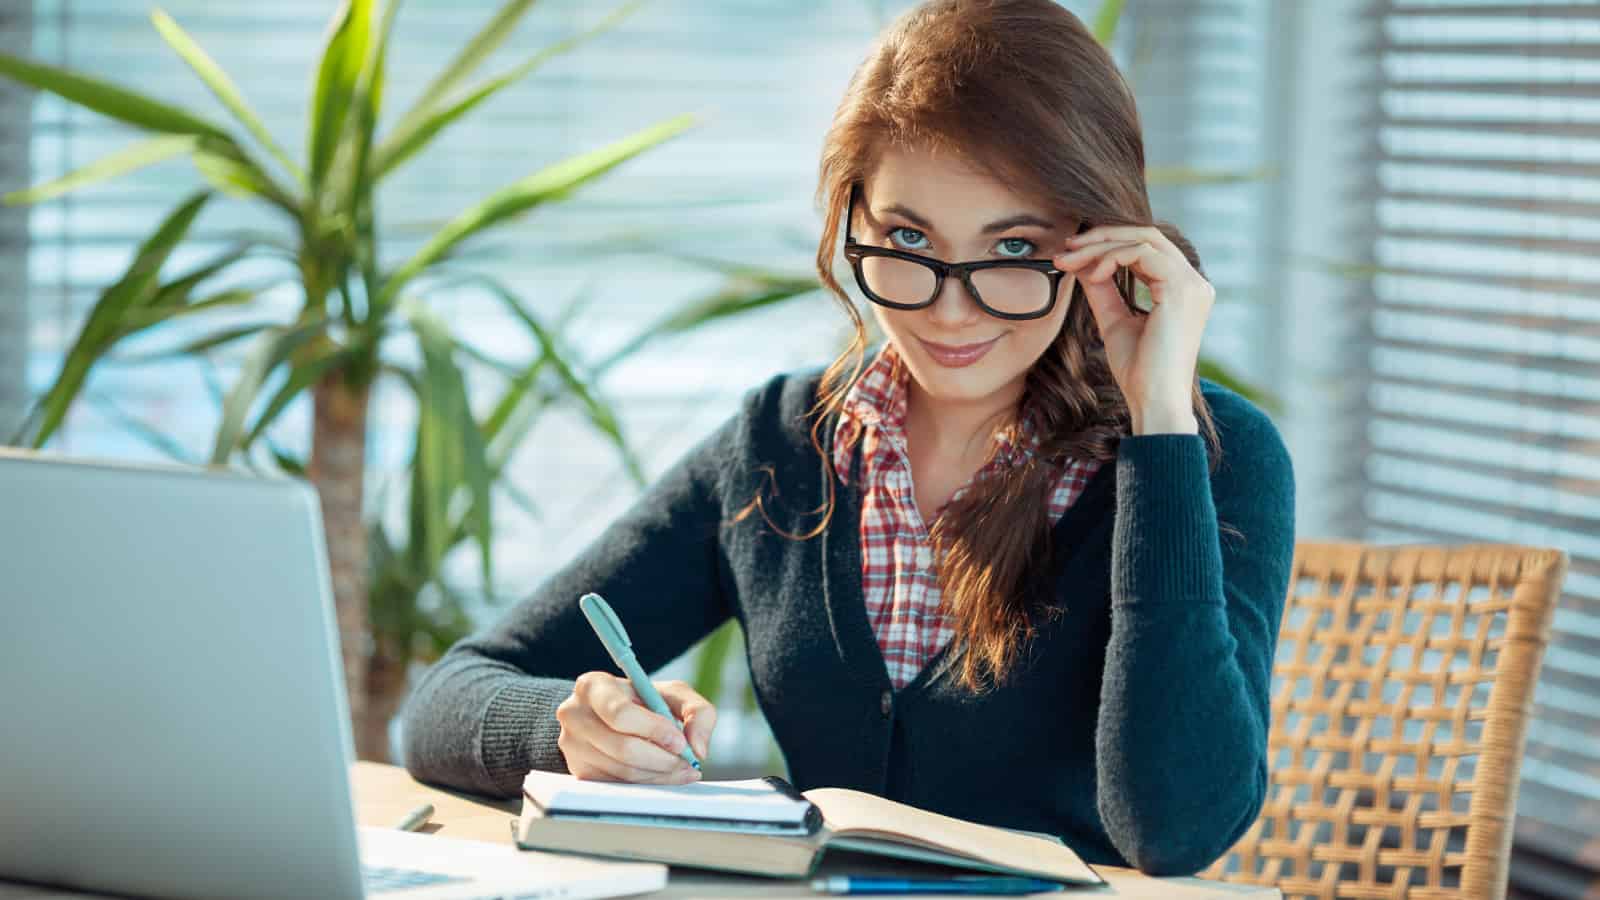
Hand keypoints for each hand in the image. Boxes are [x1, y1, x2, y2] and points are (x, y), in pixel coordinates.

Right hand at [555, 673, 715, 782]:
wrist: (610, 716)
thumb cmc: (644, 702)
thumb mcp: (673, 693)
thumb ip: (697, 712)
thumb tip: (698, 749)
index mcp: (593, 687)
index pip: (620, 714)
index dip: (654, 731)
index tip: (680, 742)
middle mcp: (574, 714)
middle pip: (623, 748)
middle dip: (662, 759)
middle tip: (688, 762)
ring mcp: (572, 746)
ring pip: (622, 771)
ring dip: (658, 775)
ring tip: (681, 769)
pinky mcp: (579, 771)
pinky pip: (617, 785)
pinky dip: (646, 783)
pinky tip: (662, 775)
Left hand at [1052, 226, 1214, 434]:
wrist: (1152, 401)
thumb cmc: (1138, 371)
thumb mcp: (1114, 320)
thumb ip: (1103, 289)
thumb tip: (1083, 262)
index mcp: (1183, 289)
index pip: (1147, 247)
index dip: (1108, 243)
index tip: (1071, 253)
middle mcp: (1194, 282)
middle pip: (1147, 235)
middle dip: (1102, 237)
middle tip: (1066, 248)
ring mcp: (1192, 284)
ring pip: (1144, 240)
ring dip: (1101, 246)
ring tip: (1070, 262)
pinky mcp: (1182, 289)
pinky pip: (1143, 253)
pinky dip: (1113, 257)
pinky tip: (1093, 274)